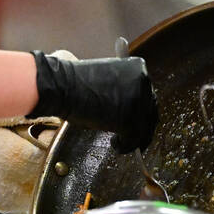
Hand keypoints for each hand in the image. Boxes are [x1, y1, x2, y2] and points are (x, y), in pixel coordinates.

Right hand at [28, 50, 157, 152]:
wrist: (62, 86)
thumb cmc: (76, 82)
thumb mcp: (107, 78)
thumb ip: (123, 89)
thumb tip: (128, 108)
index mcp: (139, 69)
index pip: (148, 94)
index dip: (142, 110)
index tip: (138, 119)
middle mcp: (143, 83)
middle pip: (150, 111)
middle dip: (142, 126)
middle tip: (134, 136)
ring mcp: (138, 102)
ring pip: (144, 127)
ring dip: (133, 138)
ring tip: (121, 142)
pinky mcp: (129, 120)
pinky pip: (133, 139)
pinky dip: (125, 145)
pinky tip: (116, 144)